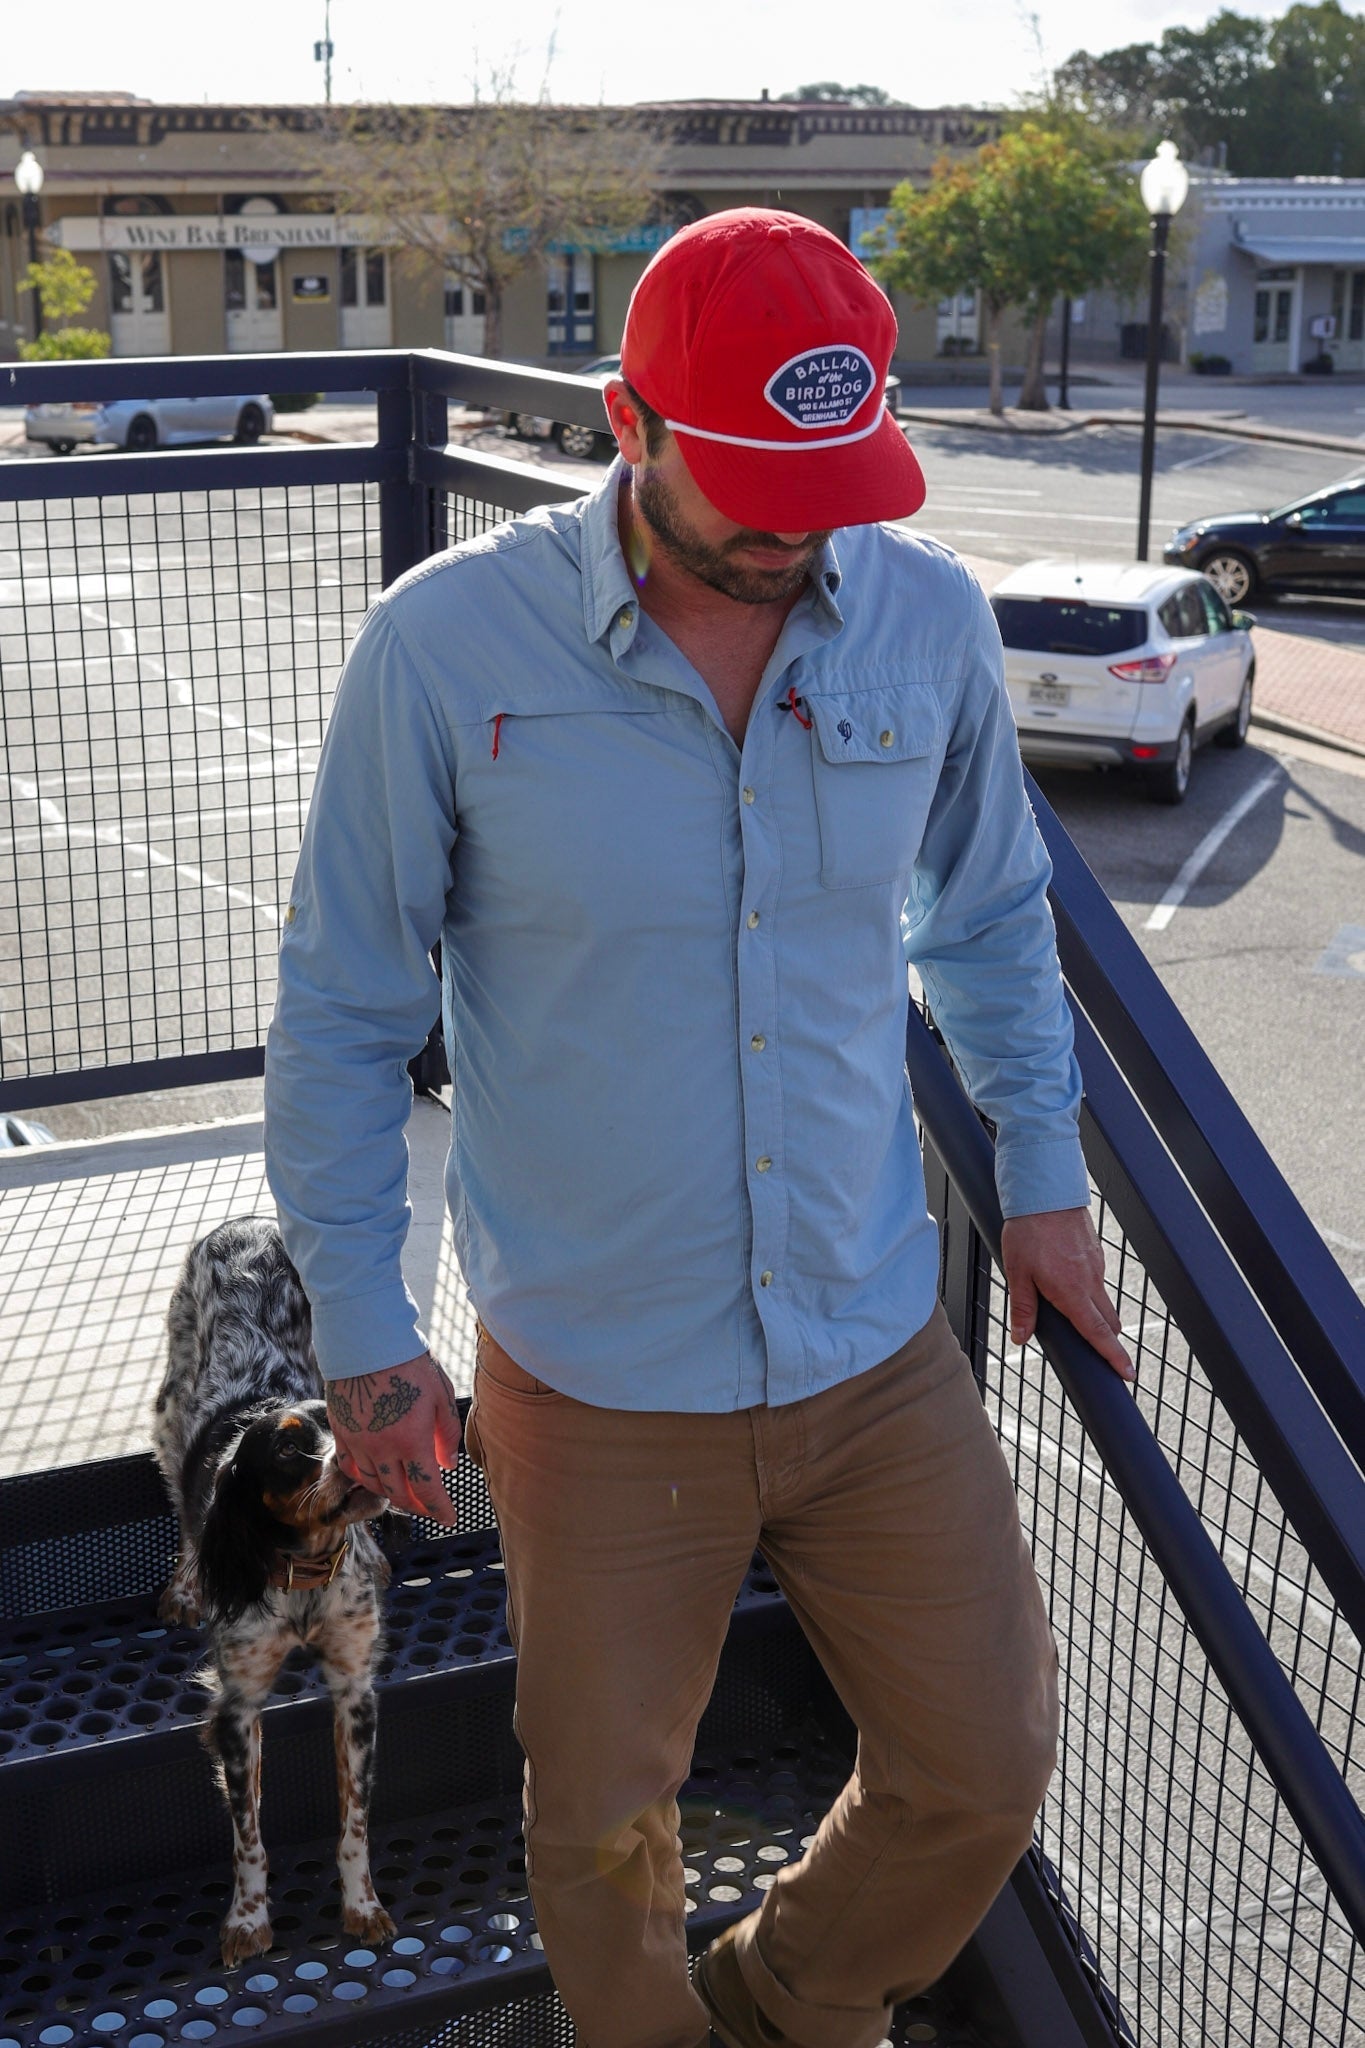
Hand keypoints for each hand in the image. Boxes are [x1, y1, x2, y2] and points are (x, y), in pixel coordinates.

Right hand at [325, 1352, 461, 1523]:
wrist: (368, 1341)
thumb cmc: (410, 1364)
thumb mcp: (441, 1396)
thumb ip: (446, 1434)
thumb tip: (448, 1465)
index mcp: (412, 1440)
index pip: (426, 1489)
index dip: (439, 1509)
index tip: (449, 1519)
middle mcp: (382, 1448)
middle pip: (398, 1493)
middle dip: (416, 1505)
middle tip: (428, 1508)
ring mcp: (358, 1442)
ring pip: (373, 1483)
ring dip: (390, 1493)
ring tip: (403, 1493)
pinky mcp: (341, 1431)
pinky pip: (349, 1466)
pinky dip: (364, 1478)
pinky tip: (374, 1476)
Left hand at [1001, 1208, 1134, 1382]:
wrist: (1046, 1191)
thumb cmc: (1028, 1231)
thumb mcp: (1018, 1272)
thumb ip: (1023, 1307)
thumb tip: (1022, 1337)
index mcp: (1072, 1292)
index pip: (1098, 1333)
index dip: (1113, 1356)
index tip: (1127, 1373)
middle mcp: (1090, 1281)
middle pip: (1107, 1321)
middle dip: (1108, 1340)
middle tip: (1105, 1357)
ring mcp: (1096, 1265)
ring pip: (1102, 1299)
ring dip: (1095, 1313)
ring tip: (1072, 1313)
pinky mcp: (1095, 1252)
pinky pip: (1096, 1279)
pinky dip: (1088, 1289)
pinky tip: (1067, 1280)